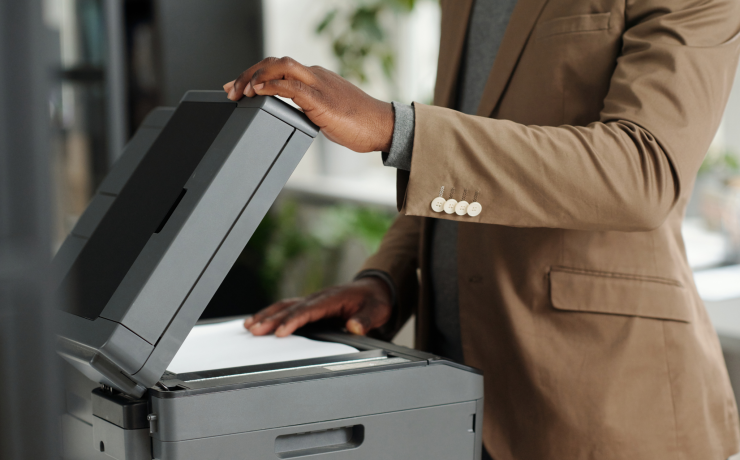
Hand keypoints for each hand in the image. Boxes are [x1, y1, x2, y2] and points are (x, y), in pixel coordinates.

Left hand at [223, 57, 393, 152]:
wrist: (382, 127)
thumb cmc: (359, 124)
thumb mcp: (328, 113)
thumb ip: (309, 109)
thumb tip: (294, 117)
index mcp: (315, 79)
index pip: (279, 67)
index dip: (255, 73)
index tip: (238, 86)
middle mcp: (315, 76)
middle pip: (274, 62)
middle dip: (248, 73)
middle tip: (231, 90)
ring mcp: (318, 84)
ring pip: (280, 66)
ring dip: (255, 76)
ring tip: (240, 92)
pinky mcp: (321, 99)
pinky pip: (291, 86)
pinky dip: (271, 86)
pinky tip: (258, 92)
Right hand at [243, 277, 392, 337]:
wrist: (374, 289)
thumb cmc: (374, 301)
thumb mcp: (377, 310)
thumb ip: (366, 319)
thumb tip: (354, 327)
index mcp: (333, 298)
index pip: (309, 310)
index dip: (294, 320)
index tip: (281, 331)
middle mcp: (319, 297)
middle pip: (291, 307)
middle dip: (272, 319)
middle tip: (255, 330)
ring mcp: (312, 300)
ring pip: (285, 306)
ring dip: (267, 315)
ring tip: (249, 326)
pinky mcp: (310, 305)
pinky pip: (287, 308)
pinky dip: (271, 314)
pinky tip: (259, 322)